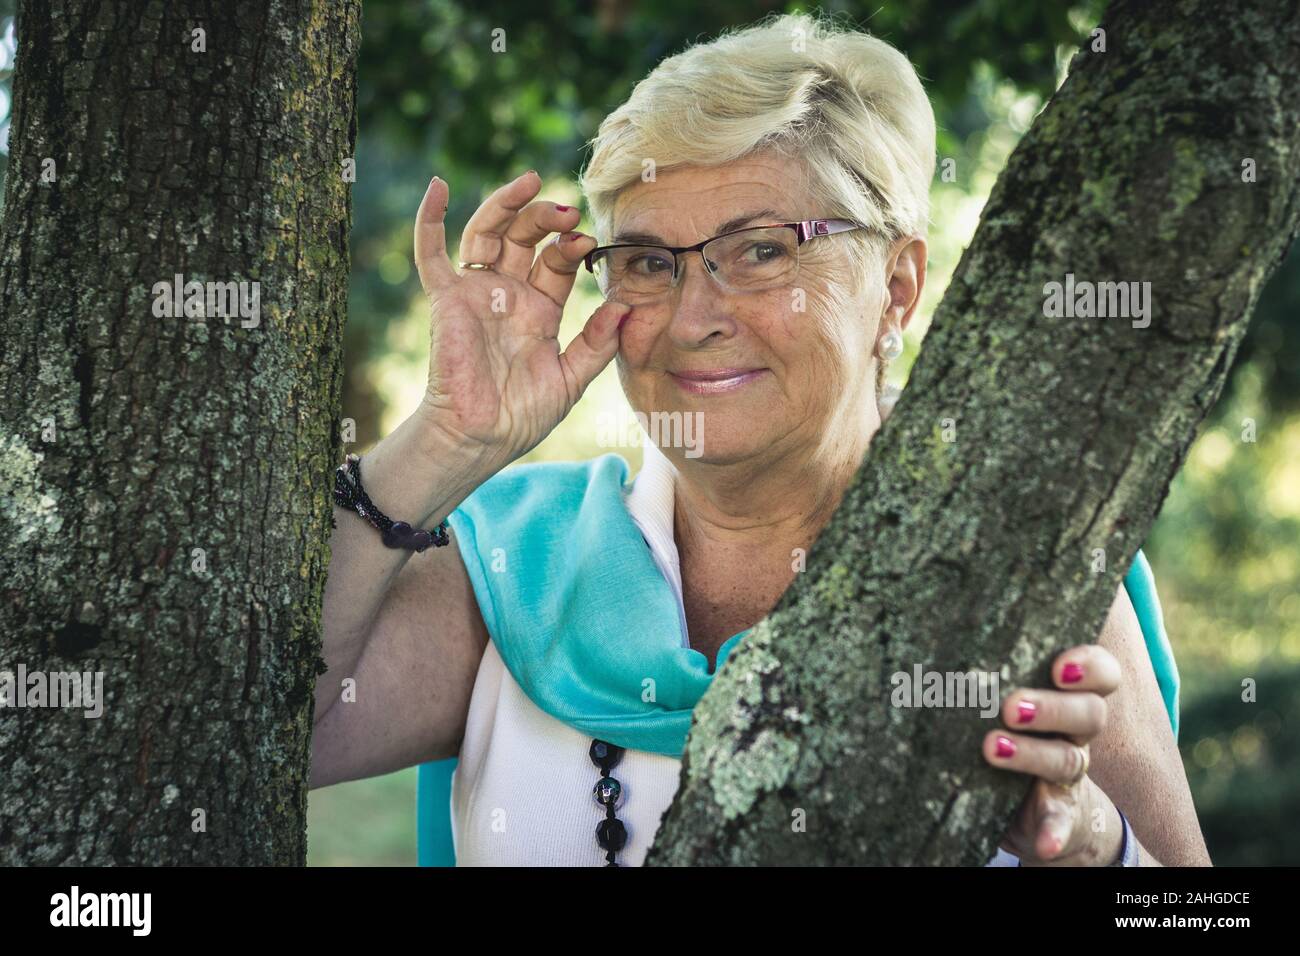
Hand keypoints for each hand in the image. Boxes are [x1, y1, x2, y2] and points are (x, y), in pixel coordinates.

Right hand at [412, 171, 629, 468]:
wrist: (481, 438)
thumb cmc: (523, 415)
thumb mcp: (572, 379)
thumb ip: (597, 343)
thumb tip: (625, 307)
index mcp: (539, 309)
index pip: (557, 262)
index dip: (572, 247)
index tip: (588, 242)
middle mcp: (508, 294)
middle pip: (525, 238)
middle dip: (545, 219)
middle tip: (568, 211)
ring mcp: (476, 294)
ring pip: (488, 234)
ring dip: (506, 205)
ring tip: (530, 183)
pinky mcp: (447, 300)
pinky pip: (431, 255)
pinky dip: (430, 220)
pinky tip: (438, 186)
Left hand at [983, 644, 1125, 865]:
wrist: (1042, 809)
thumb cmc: (1011, 733)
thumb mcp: (1003, 702)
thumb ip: (987, 673)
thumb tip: (929, 647)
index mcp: (1068, 697)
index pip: (1102, 674)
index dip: (1090, 666)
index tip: (1058, 666)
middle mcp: (1074, 734)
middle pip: (1088, 715)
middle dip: (1052, 708)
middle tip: (1009, 707)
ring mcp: (1068, 775)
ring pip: (1067, 760)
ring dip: (1033, 755)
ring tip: (993, 748)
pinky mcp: (1058, 813)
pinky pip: (1060, 822)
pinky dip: (1053, 832)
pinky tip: (1045, 844)